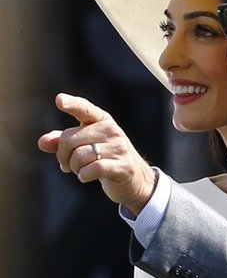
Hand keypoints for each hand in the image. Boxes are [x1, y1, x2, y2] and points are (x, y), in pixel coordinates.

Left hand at [38, 93, 156, 214]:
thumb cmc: (104, 157)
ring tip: (80, 170)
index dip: (72, 104)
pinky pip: (92, 169)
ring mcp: (119, 147)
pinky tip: (86, 176)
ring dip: (74, 168)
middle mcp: (111, 130)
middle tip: (67, 165)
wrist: (133, 177)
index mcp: (102, 120)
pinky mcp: (122, 166)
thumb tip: (42, 142)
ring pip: (79, 156)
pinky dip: (83, 175)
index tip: (59, 100)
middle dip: (63, 156)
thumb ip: (61, 142)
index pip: (84, 109)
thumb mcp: (83, 146)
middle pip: (70, 139)